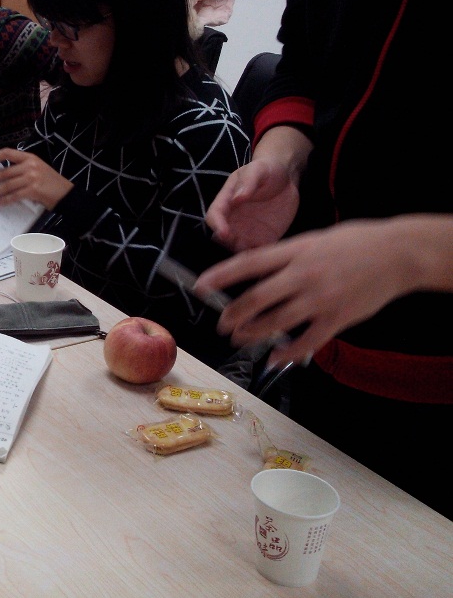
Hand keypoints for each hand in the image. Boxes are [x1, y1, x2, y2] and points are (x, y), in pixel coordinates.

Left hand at [0, 148, 71, 208]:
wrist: (67, 193)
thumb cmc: (51, 182)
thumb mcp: (38, 168)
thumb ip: (22, 169)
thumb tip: (1, 175)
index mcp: (30, 157)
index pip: (8, 153)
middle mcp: (30, 166)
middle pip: (4, 172)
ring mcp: (32, 178)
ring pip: (7, 185)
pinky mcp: (33, 190)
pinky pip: (14, 196)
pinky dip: (5, 200)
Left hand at [199, 219, 409, 367]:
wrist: (397, 253)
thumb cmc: (354, 243)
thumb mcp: (313, 240)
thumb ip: (286, 257)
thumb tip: (257, 273)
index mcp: (295, 251)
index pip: (248, 263)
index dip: (221, 276)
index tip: (200, 286)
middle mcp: (303, 275)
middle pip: (257, 298)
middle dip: (233, 314)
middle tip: (221, 324)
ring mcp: (320, 298)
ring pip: (276, 322)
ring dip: (252, 334)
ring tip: (238, 339)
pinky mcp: (338, 319)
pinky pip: (306, 341)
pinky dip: (287, 353)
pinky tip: (274, 358)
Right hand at [205, 157, 299, 251]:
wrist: (286, 179)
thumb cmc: (267, 170)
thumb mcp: (259, 170)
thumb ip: (249, 182)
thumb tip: (237, 198)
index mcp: (227, 201)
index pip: (214, 216)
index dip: (217, 225)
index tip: (225, 233)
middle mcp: (233, 219)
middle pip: (221, 237)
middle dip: (228, 245)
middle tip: (240, 248)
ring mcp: (247, 231)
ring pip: (237, 248)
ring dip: (242, 255)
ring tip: (254, 260)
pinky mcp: (264, 239)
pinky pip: (258, 252)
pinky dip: (260, 259)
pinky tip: (269, 259)